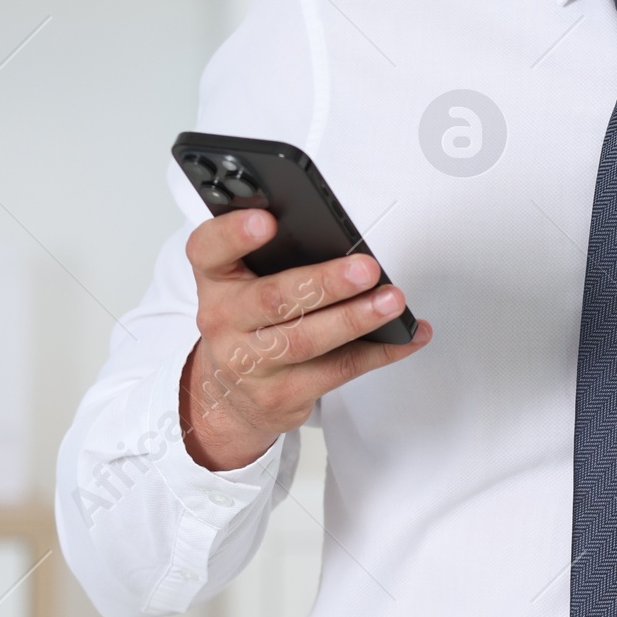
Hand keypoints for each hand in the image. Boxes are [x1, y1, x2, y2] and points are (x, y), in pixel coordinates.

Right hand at [180, 209, 431, 471]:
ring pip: (306, 340)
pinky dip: (379, 352)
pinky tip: (407, 336)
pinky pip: (337, 371)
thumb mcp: (241, 285)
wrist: (229, 396)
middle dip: (324, 282)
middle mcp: (224, 320)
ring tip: (391, 301)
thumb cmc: (247, 325)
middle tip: (366, 269)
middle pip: (273, 298)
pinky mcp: (281, 394)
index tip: (266, 220)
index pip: (209, 249)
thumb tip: (344, 241)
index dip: (234, 234)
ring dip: (355, 319)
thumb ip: (273, 258)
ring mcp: (250, 362)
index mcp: (216, 280)